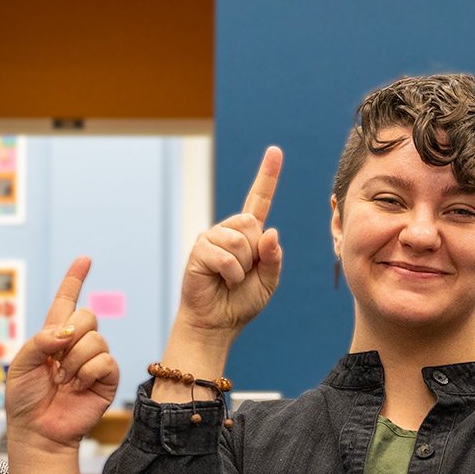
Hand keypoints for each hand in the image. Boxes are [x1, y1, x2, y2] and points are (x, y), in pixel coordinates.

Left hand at [5, 257, 119, 452]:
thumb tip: (68, 332)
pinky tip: (77, 387)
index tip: (85, 259)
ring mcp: (94, 361)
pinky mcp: (107, 378)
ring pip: (96, 338)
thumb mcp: (21, 364)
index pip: (66, 301)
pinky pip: (105, 360)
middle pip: (88, 315)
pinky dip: (87, 372)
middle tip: (56, 361)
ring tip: (64, 381)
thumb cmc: (25, 400)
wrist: (38, 431)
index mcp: (53, 336)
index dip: (75, 279)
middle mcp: (76, 345)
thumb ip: (40, 340)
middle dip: (70, 334)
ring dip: (74, 361)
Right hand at [175, 146, 283, 338]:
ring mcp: (212, 238)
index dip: (267, 175)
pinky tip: (221, 281)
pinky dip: (231, 274)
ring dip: (242, 266)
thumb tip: (270, 232)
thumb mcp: (268, 281)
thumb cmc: (241, 302)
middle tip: (243, 272)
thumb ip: (274, 257)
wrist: (217, 322)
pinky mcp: (199, 249)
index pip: (259, 200)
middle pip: (252, 222)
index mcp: (249, 235)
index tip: (275, 150)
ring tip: (231, 279)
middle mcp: (229, 231)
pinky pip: (226, 256)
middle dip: (255, 252)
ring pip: (240, 239)